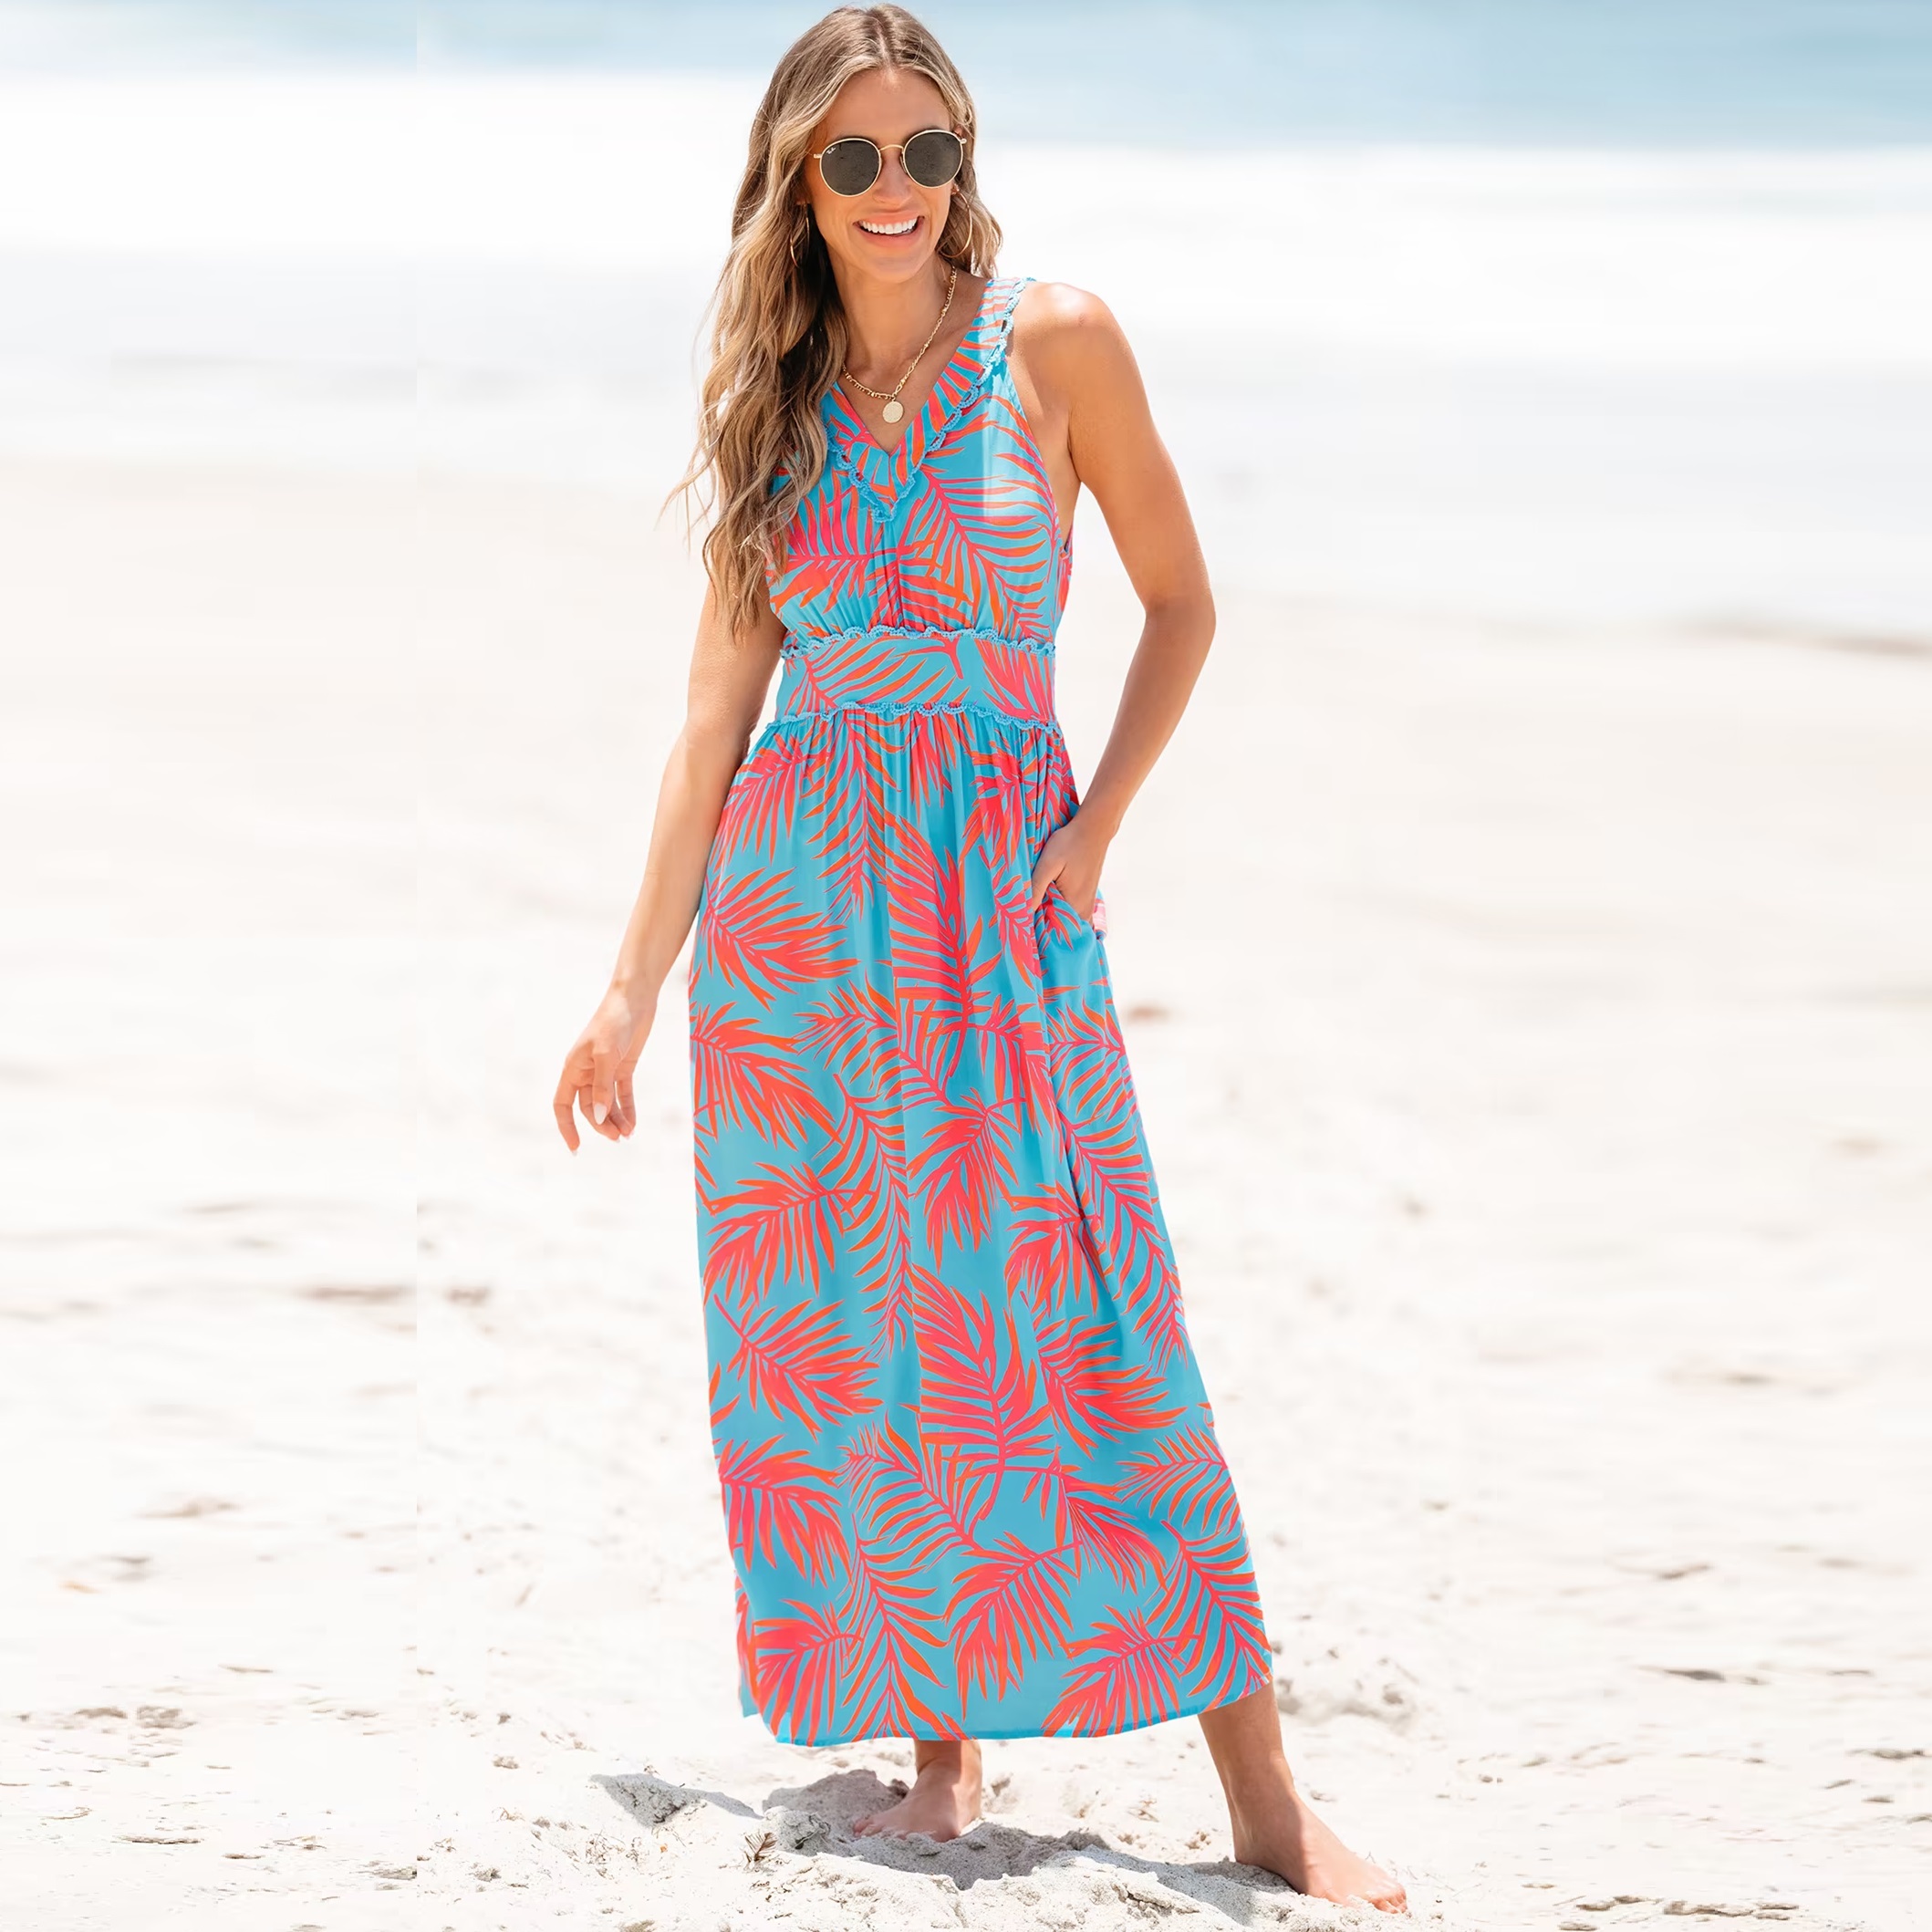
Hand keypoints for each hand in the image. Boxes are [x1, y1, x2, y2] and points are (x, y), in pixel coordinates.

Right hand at [552, 984, 653, 1150]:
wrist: (635, 999)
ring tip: (628, 1135)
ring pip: (607, 1104)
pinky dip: (627, 1110)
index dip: (566, 1126)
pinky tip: (633, 1124)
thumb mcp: (607, 1055)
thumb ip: (602, 1087)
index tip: (575, 1147)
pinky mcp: (623, 1067)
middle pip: (589, 1108)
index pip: (562, 1104)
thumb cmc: (614, 1022)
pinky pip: (622, 1095)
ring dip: (616, 1121)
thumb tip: (600, 1117)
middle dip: (601, 1125)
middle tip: (618, 1139)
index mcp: (573, 1068)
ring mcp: (605, 1071)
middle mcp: (586, 1072)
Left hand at [1028, 812, 1111, 922]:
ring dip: (1051, 917)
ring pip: (1066, 920)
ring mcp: (1087, 904)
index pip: (1054, 931)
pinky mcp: (1087, 896)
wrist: (1094, 829)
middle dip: (1043, 926)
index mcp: (1075, 905)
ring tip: (1035, 910)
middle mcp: (1084, 910)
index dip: (1037, 931)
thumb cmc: (1070, 843)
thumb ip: (1035, 888)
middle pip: (1060, 928)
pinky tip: (1047, 901)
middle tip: (1024, 920)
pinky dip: (1059, 910)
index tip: (1023, 929)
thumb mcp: (1048, 864)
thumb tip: (1023, 912)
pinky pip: (1071, 912)